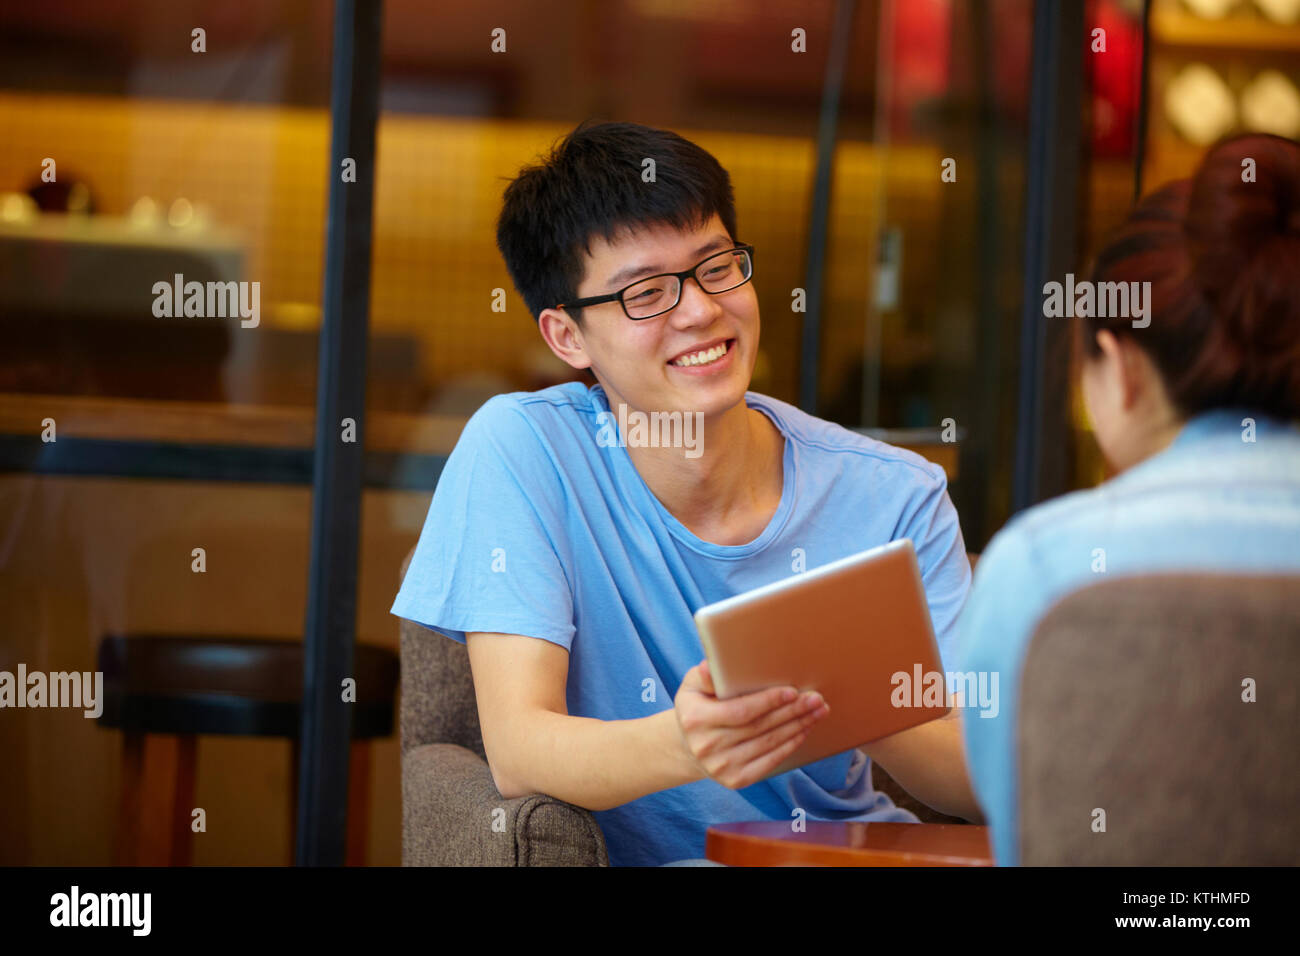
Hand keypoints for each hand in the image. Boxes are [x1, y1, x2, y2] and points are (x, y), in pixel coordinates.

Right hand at [673, 659, 829, 789]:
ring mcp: (721, 767)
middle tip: (816, 699)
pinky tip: (804, 731)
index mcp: (695, 719)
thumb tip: (708, 666)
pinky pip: (770, 761)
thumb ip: (706, 677)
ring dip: (798, 727)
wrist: (689, 747)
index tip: (792, 691)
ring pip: (769, 743)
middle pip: (759, 727)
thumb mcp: (694, 687)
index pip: (740, 711)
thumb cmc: (698, 707)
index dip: (768, 702)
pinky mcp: (735, 780)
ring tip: (817, 712)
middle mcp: (707, 746)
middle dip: (792, 712)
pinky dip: (790, 745)